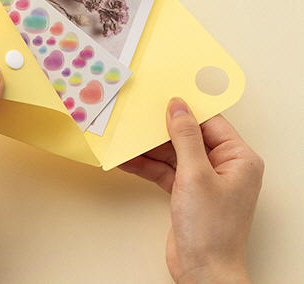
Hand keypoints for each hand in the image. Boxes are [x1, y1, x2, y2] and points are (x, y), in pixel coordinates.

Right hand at [119, 98, 263, 283]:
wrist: (202, 273)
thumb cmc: (211, 230)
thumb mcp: (195, 175)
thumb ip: (185, 137)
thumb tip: (178, 107)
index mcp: (238, 158)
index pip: (210, 123)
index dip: (186, 110)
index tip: (163, 98)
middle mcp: (223, 166)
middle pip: (189, 137)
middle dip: (162, 130)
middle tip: (139, 117)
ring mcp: (204, 179)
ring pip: (173, 153)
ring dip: (149, 149)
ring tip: (127, 138)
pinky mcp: (187, 191)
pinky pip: (165, 170)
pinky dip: (147, 166)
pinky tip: (128, 160)